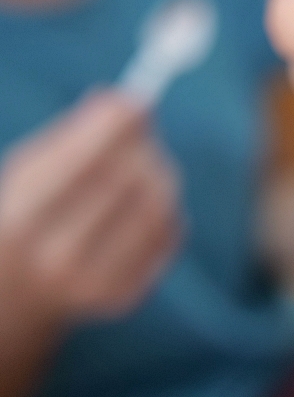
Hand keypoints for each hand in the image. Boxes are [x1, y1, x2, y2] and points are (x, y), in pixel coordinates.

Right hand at [0, 91, 181, 324]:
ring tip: (143, 166)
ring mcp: (93, 283)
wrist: (19, 288)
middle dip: (140, 148)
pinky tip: (144, 203)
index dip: (113, 129)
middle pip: (126, 183)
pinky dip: (166, 206)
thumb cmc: (31, 210)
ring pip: (158, 206)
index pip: (79, 165)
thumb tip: (126, 100)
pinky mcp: (125, 296)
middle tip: (140, 134)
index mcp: (19, 220)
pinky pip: (170, 232)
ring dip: (160, 173)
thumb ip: (76, 134)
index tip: (136, 102)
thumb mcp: (33, 169)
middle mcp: (55, 258)